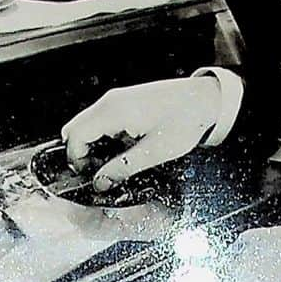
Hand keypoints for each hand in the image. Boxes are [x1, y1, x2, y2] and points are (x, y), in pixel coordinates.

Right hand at [61, 77, 220, 191]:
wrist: (206, 98)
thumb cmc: (185, 121)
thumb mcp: (154, 152)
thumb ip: (123, 168)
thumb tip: (100, 182)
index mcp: (113, 111)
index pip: (74, 136)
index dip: (77, 161)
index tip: (92, 177)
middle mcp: (110, 101)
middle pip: (75, 129)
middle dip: (81, 153)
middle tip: (102, 171)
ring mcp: (117, 99)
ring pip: (88, 125)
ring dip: (94, 145)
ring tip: (117, 161)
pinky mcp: (125, 101)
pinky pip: (102, 120)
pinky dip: (105, 136)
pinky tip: (125, 148)